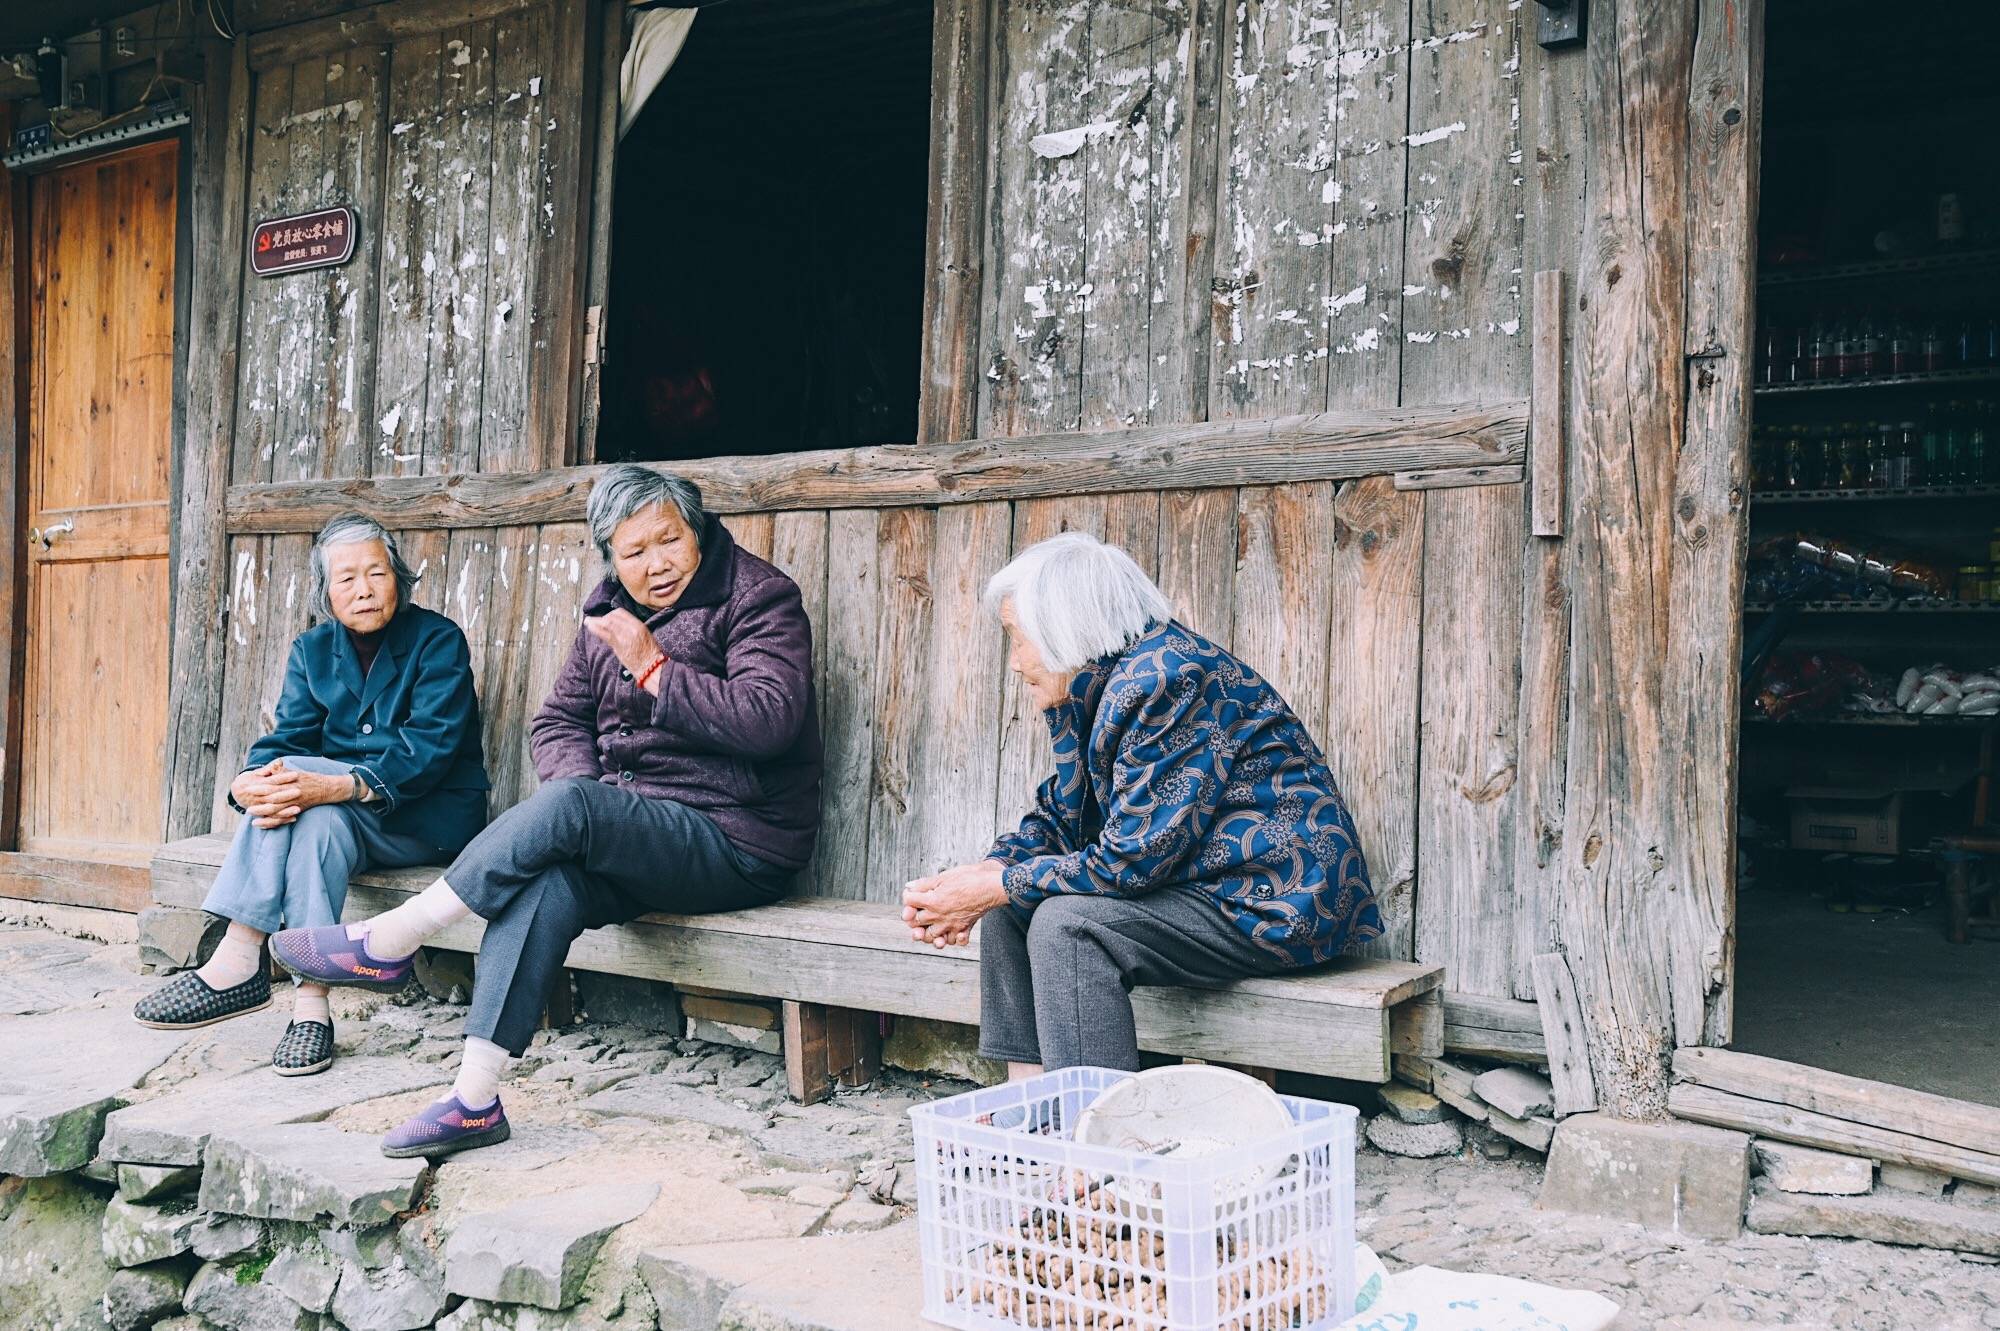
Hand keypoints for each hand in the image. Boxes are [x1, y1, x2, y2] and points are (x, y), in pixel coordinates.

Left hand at [236, 759, 352, 827]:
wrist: (327, 788)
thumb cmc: (309, 779)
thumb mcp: (296, 771)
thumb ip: (281, 769)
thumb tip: (271, 765)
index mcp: (291, 783)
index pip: (272, 785)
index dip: (259, 787)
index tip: (248, 788)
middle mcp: (292, 794)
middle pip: (273, 801)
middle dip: (259, 804)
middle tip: (246, 806)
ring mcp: (295, 804)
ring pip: (277, 811)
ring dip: (264, 815)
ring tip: (251, 816)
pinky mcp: (296, 811)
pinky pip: (283, 819)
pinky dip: (272, 822)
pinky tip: (262, 824)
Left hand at [585, 609, 667, 693]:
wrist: (650, 666)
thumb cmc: (649, 653)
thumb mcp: (645, 635)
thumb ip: (632, 629)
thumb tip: (618, 626)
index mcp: (638, 625)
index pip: (620, 613)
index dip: (611, 614)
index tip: (606, 617)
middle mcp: (631, 628)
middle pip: (612, 617)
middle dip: (602, 618)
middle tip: (596, 620)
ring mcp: (624, 636)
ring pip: (606, 624)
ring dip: (595, 622)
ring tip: (588, 621)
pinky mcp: (618, 645)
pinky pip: (604, 634)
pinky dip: (595, 629)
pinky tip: (590, 627)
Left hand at [902, 860, 1008, 949]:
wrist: (991, 886)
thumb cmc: (969, 878)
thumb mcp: (944, 876)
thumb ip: (924, 883)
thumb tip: (909, 886)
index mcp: (933, 900)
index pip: (909, 902)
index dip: (908, 898)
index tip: (911, 895)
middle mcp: (939, 915)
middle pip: (916, 924)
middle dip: (913, 919)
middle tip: (917, 912)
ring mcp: (952, 924)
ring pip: (932, 938)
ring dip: (928, 934)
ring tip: (929, 928)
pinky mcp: (964, 928)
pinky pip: (955, 940)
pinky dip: (951, 939)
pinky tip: (949, 932)